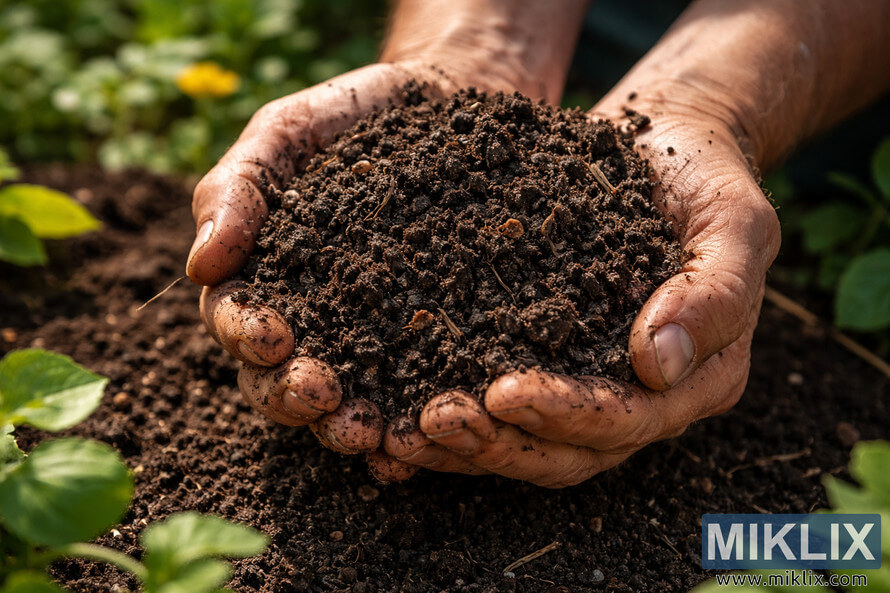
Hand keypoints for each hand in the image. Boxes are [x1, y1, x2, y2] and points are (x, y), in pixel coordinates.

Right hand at [188, 57, 547, 480]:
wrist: (445, 100)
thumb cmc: (348, 117)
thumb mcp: (284, 133)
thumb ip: (236, 190)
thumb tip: (198, 267)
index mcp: (264, 280)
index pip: (239, 323)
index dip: (248, 336)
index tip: (271, 337)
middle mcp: (312, 322)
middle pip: (284, 379)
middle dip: (294, 396)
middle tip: (321, 398)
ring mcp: (373, 337)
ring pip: (348, 398)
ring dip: (348, 423)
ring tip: (370, 432)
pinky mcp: (434, 342)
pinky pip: (418, 389)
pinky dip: (413, 419)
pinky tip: (424, 435)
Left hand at [380, 88, 779, 486]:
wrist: (669, 148)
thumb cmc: (710, 181)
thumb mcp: (735, 224)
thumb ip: (714, 295)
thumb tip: (656, 366)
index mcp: (695, 379)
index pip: (629, 419)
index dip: (569, 416)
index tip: (505, 393)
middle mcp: (639, 397)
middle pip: (568, 450)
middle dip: (500, 442)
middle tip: (432, 423)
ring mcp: (588, 382)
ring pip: (525, 439)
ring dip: (465, 442)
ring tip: (400, 429)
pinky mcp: (544, 355)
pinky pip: (497, 400)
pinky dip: (449, 401)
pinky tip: (396, 397)